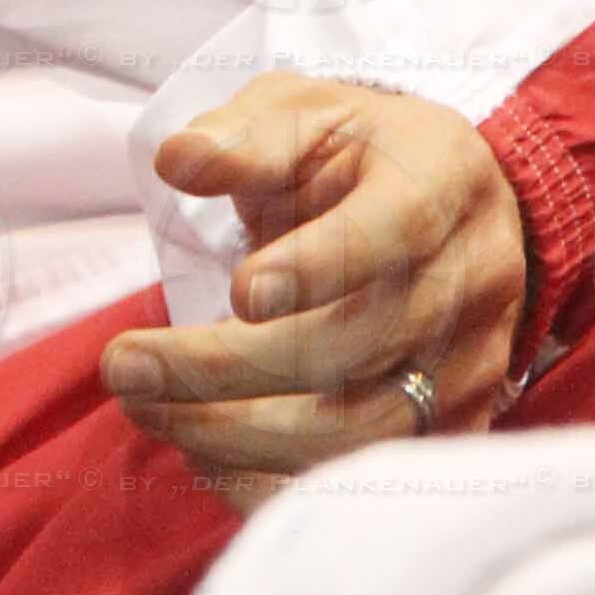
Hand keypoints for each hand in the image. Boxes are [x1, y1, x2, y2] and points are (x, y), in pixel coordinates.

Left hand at [102, 74, 528, 512]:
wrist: (461, 208)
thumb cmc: (364, 155)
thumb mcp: (308, 112)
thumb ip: (247, 135)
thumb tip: (179, 161)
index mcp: (439, 184)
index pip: (392, 232)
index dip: (318, 268)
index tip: (236, 293)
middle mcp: (470, 281)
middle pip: (352, 346)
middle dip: (224, 367)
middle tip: (125, 366)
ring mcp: (470, 365)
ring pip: (357, 430)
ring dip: (237, 433)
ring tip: (148, 409)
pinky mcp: (453, 427)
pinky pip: (366, 479)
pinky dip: (279, 481)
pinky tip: (205, 457)